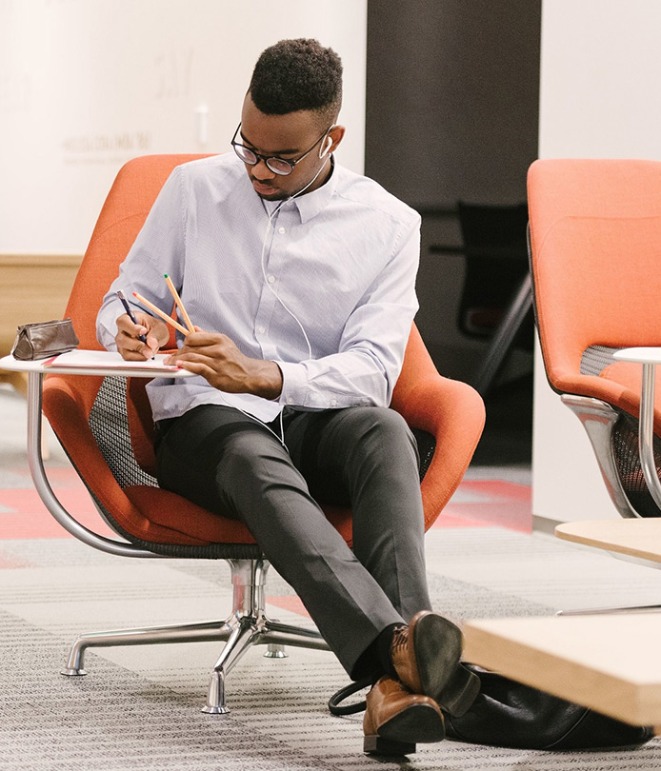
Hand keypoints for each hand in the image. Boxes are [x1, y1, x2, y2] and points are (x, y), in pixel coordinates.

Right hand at [115, 312, 168, 359]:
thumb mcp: (158, 327)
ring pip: (125, 352)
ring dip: (140, 354)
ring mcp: (122, 344)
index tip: (144, 331)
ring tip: (151, 351)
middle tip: (150, 347)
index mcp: (127, 319)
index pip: (123, 322)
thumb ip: (155, 335)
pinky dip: (140, 358)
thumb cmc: (153, 327)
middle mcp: (121, 332)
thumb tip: (151, 343)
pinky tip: (147, 354)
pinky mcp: (125, 353)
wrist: (155, 335)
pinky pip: (130, 359)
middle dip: (137, 345)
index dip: (132, 328)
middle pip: (122, 340)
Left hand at [165, 330, 282, 398]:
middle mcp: (218, 349)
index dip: (183, 342)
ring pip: (192, 357)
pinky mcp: (216, 374)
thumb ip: (208, 337)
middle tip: (169, 359)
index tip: (178, 348)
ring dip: (178, 360)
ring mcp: (217, 362)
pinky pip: (198, 368)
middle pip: (190, 347)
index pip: (194, 336)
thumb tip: (195, 328)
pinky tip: (179, 366)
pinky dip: (186, 366)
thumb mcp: (225, 343)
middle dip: (178, 353)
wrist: (250, 375)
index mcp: (219, 339)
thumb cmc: (236, 361)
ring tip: (170, 363)